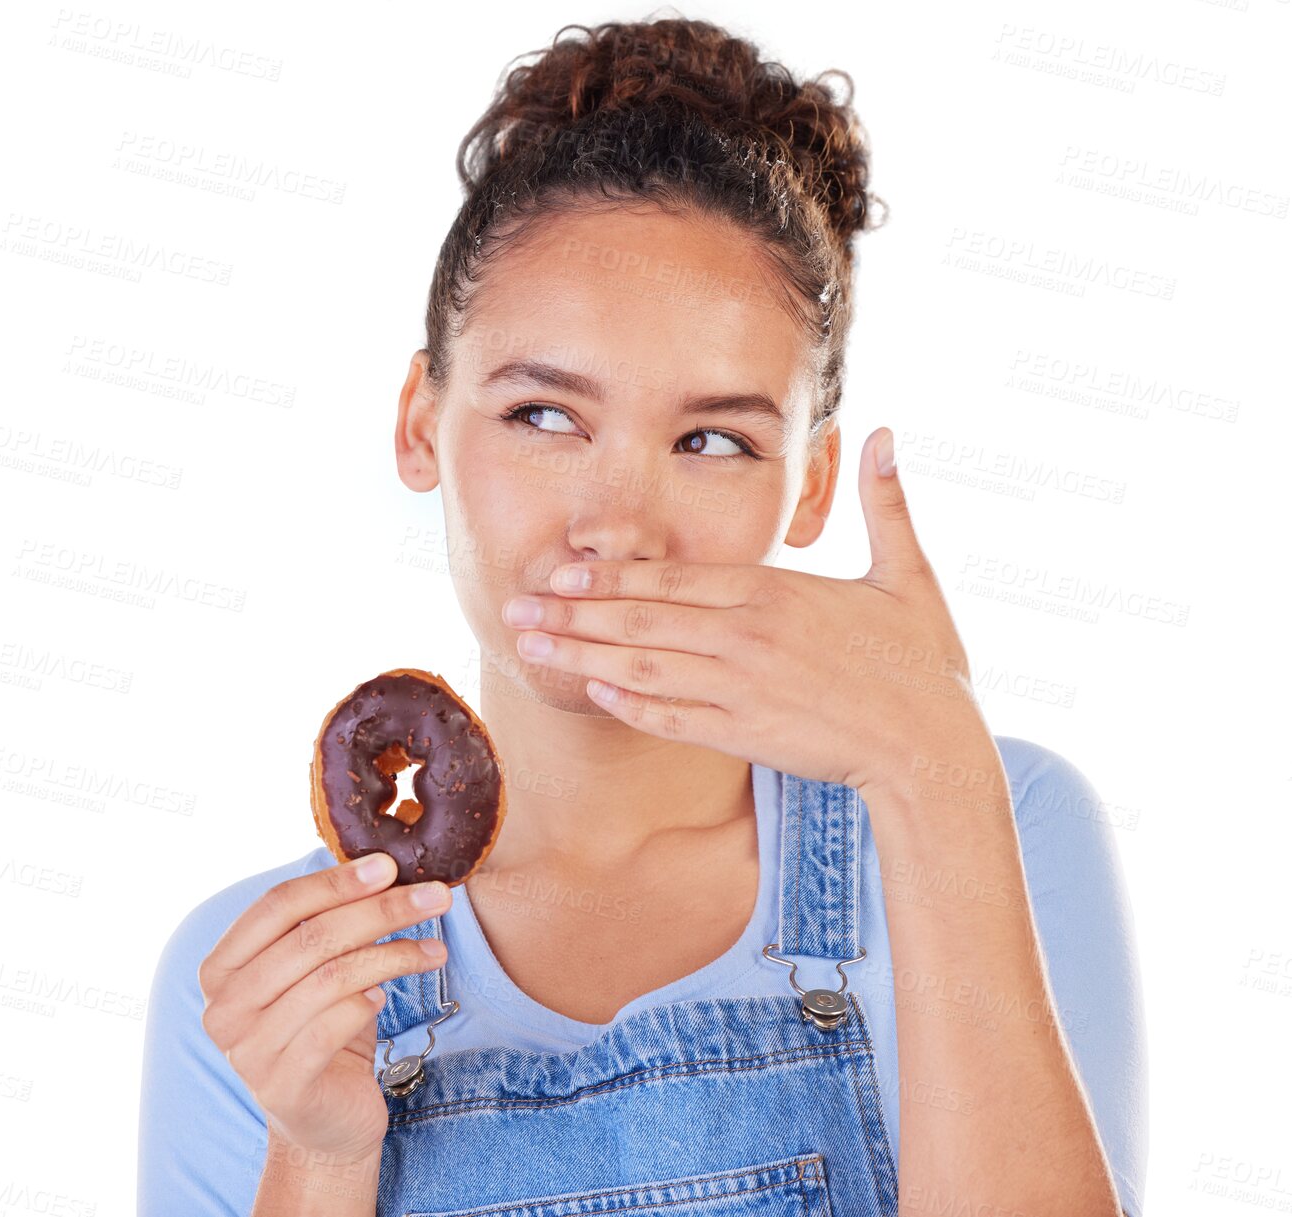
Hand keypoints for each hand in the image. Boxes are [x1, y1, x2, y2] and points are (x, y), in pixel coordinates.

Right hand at [198, 852, 450, 1162]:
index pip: (276, 906)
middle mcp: (223, 1008)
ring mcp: (247, 1051)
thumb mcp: (316, 972)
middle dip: (380, 910)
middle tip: (436, 896)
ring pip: (329, 980)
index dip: (334, 881)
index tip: (389, 866)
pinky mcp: (281, 1087)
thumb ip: (326, 925)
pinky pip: (332, 1027)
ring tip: (436, 950)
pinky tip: (387, 995)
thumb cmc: (323, 1032)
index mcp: (221, 968)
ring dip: (393, 956)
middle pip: (309, 938)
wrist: (326, 1123)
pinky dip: (366, 1003)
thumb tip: (379, 866)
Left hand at [500, 428, 990, 798]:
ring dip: (579, 657)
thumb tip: (886, 432)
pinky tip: (591, 693)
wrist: (933, 750)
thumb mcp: (911, 574)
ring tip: (528, 646)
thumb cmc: (925, 663)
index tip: (562, 569)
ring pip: (641, 668)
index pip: (672, 578)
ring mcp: (740, 689)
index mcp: (773, 593)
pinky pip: (671, 717)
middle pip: (639, 619)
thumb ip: (886, 504)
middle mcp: (745, 637)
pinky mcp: (744, 733)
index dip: (610, 574)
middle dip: (569, 614)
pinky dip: (628, 705)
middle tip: (513, 607)